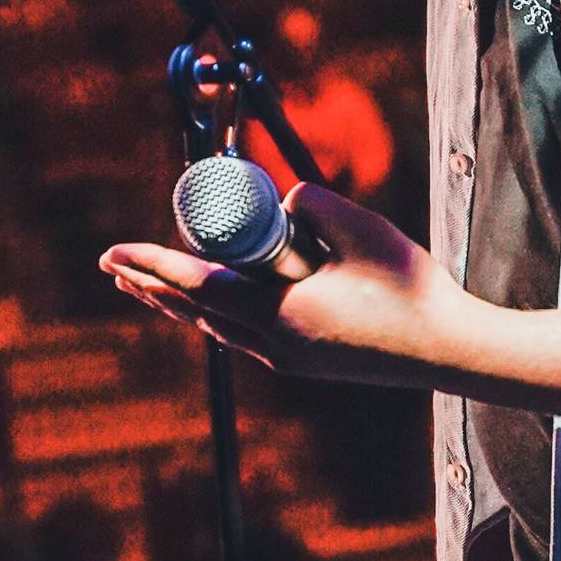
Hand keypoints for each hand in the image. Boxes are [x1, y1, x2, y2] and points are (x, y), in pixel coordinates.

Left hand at [100, 183, 480, 389]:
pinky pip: (243, 335)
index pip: (200, 285)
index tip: (115, 252)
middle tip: (113, 266)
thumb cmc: (410, 290)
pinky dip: (214, 315)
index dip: (153, 265)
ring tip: (148, 286)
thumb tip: (285, 200)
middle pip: (197, 312)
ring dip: (180, 303)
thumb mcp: (362, 230)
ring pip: (218, 327)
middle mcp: (276, 345)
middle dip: (153, 286)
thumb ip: (315, 205)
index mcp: (281, 317)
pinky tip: (211, 307)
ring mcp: (290, 358)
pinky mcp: (306, 361)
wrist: (448, 348)